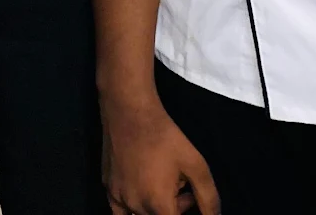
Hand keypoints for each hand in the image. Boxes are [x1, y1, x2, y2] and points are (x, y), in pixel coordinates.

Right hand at [102, 96, 219, 213]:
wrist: (129, 111)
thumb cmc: (165, 137)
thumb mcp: (196, 165)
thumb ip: (209, 199)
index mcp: (158, 204)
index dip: (185, 208)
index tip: (187, 195)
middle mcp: (136, 206)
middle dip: (176, 207)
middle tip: (181, 184)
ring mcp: (117, 197)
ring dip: (156, 206)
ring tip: (163, 183)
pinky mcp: (107, 187)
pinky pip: (121, 211)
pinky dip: (135, 208)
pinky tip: (143, 187)